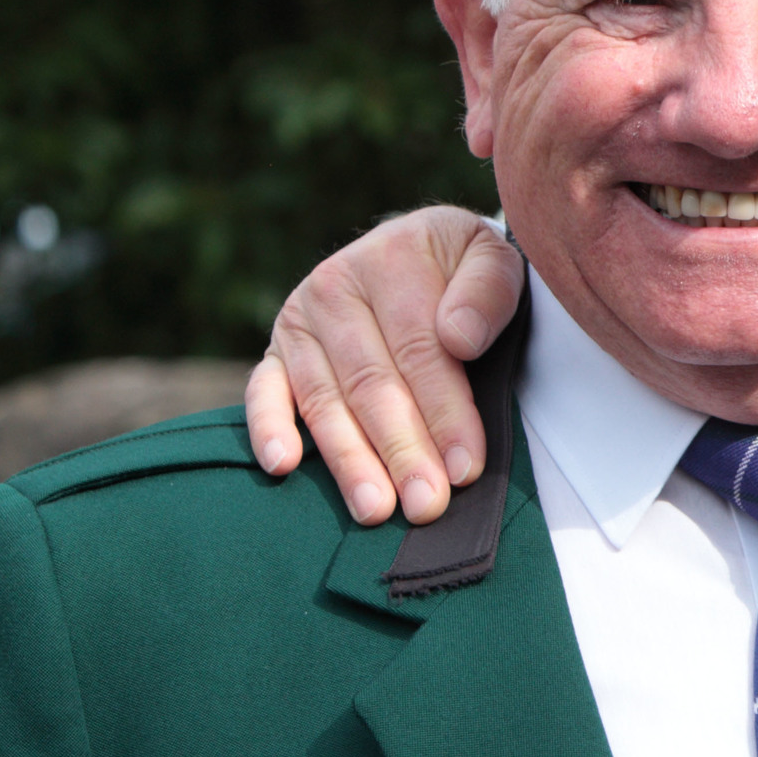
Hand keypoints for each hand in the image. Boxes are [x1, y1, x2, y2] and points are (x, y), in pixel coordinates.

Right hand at [243, 209, 523, 525]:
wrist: (422, 248)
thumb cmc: (464, 268)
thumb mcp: (493, 258)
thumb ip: (486, 291)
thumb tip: (459, 339)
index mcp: (391, 261)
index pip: (420, 351)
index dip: (445, 413)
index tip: (466, 467)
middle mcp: (335, 289)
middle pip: (372, 385)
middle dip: (402, 451)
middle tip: (426, 504)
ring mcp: (301, 323)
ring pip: (326, 401)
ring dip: (349, 460)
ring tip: (374, 508)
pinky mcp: (276, 351)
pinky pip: (264, 392)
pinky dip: (269, 429)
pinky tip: (283, 466)